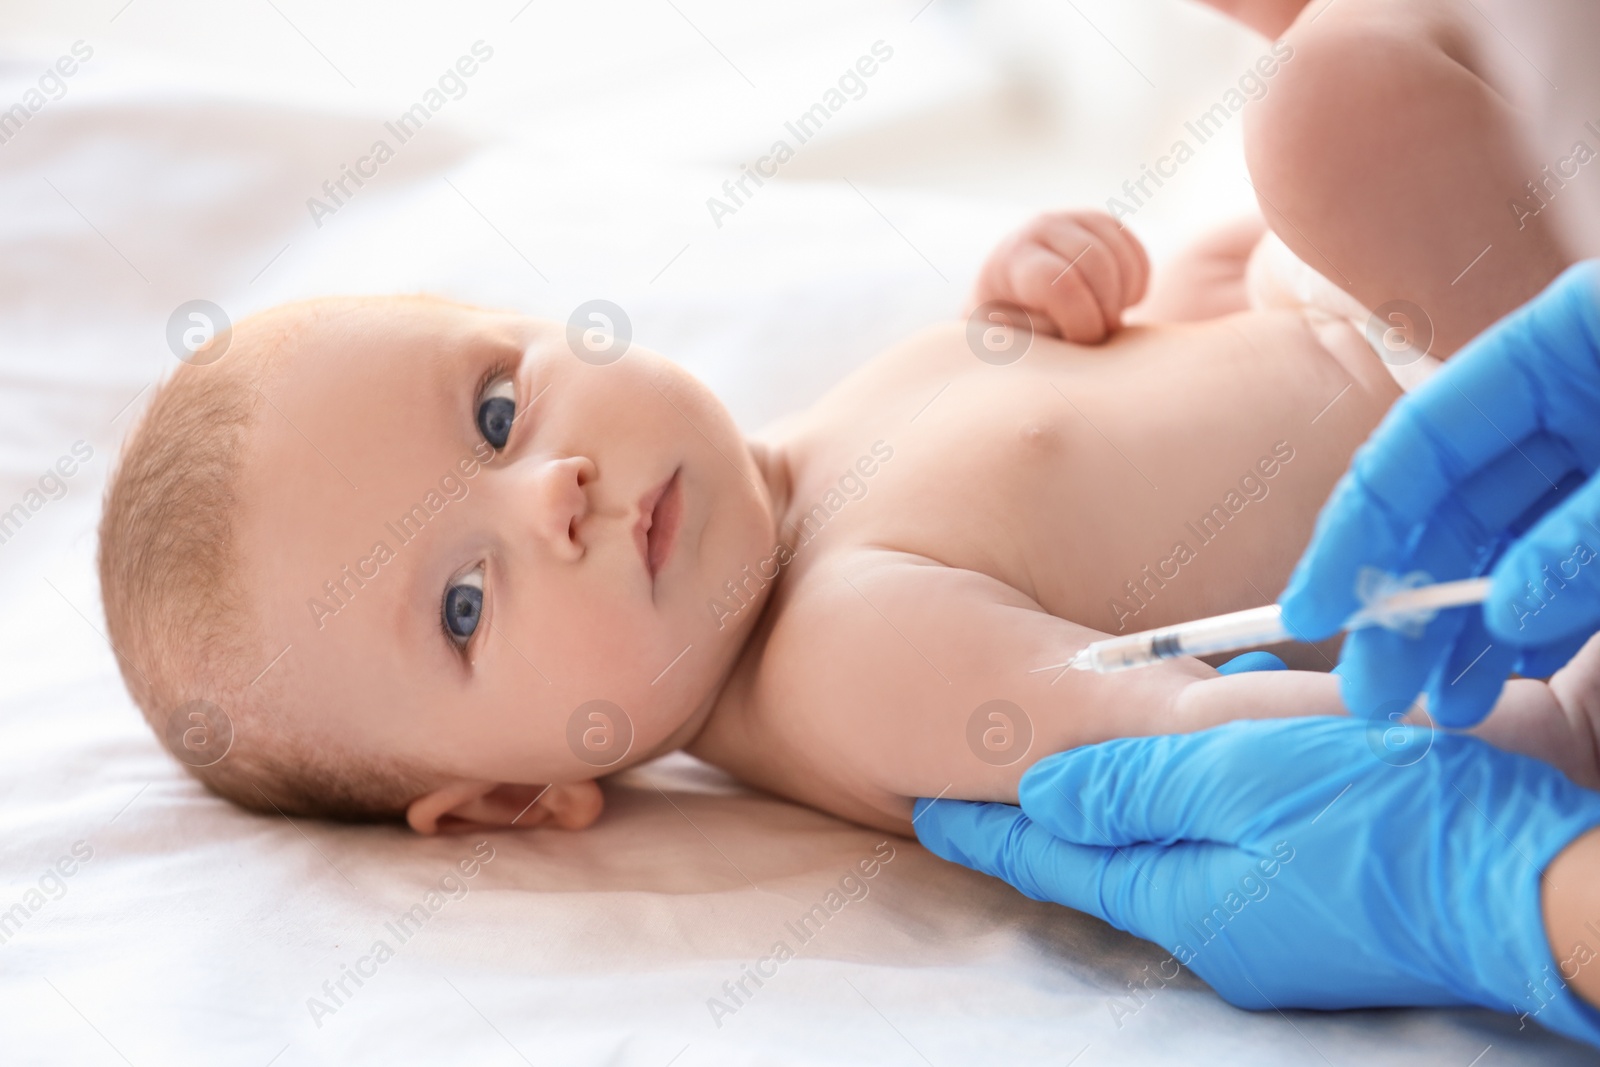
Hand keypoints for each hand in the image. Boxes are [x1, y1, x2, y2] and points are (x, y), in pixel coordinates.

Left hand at [914, 717, 1599, 1045]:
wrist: (1533, 887)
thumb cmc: (1385, 822)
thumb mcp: (1240, 782)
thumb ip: (1134, 788)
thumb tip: (1041, 796)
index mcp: (1182, 900)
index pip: (1055, 863)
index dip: (986, 830)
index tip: (925, 808)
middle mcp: (1218, 929)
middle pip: (1112, 855)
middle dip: (1065, 801)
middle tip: (1008, 756)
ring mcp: (1273, 928)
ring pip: (1182, 837)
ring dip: (1153, 776)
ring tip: (1140, 706)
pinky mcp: (1321, 907)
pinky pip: (1241, 840)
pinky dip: (1223, 784)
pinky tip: (1245, 724)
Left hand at [969, 211, 1149, 343]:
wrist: (1017, 303)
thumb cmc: (1016, 330)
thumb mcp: (1016, 340)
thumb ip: (1045, 335)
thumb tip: (1080, 330)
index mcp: (1012, 259)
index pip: (1058, 282)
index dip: (1082, 319)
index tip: (1082, 342)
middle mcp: (1042, 228)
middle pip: (1096, 261)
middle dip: (1107, 308)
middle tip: (1101, 336)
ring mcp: (1076, 220)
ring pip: (1121, 257)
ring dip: (1122, 300)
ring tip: (1105, 323)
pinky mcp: (1106, 226)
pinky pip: (1138, 258)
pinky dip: (1136, 289)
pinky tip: (1116, 306)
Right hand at [1278, 262, 1599, 725]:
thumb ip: (1584, 539)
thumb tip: (1499, 618)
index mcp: (1560, 343)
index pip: (1417, 444)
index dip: (1356, 530)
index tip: (1312, 612)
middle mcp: (1569, 392)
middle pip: (1453, 504)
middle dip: (1410, 601)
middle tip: (1376, 690)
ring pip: (1507, 544)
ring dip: (1470, 629)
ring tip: (1442, 706)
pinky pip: (1567, 562)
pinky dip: (1537, 622)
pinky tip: (1501, 675)